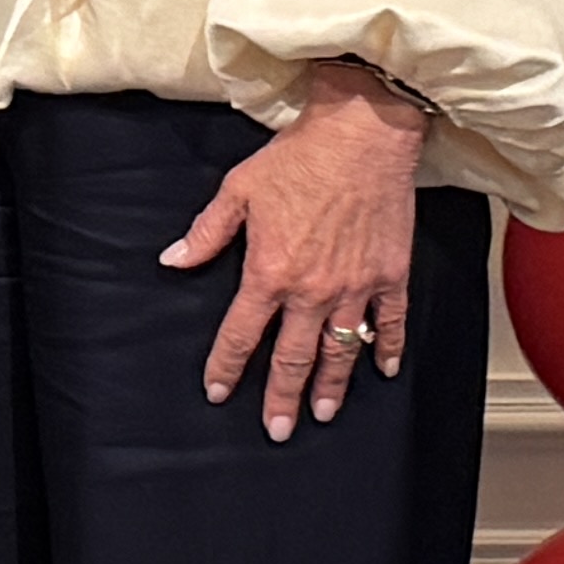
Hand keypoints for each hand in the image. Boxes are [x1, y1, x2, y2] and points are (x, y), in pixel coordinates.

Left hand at [168, 65, 432, 437]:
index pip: (242, 334)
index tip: (219, 392)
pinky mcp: (391, 274)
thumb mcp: (237, 191)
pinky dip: (387, 349)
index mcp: (270, 272)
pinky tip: (383, 371)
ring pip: (341, 349)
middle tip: (277, 428)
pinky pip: (390, 322)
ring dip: (331, 385)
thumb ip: (206, 234)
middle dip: (282, 396)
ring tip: (323, 412)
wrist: (362, 135)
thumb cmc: (299, 159)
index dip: (227, 367)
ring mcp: (356, 285)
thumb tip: (173, 261)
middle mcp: (313, 289)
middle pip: (294, 356)